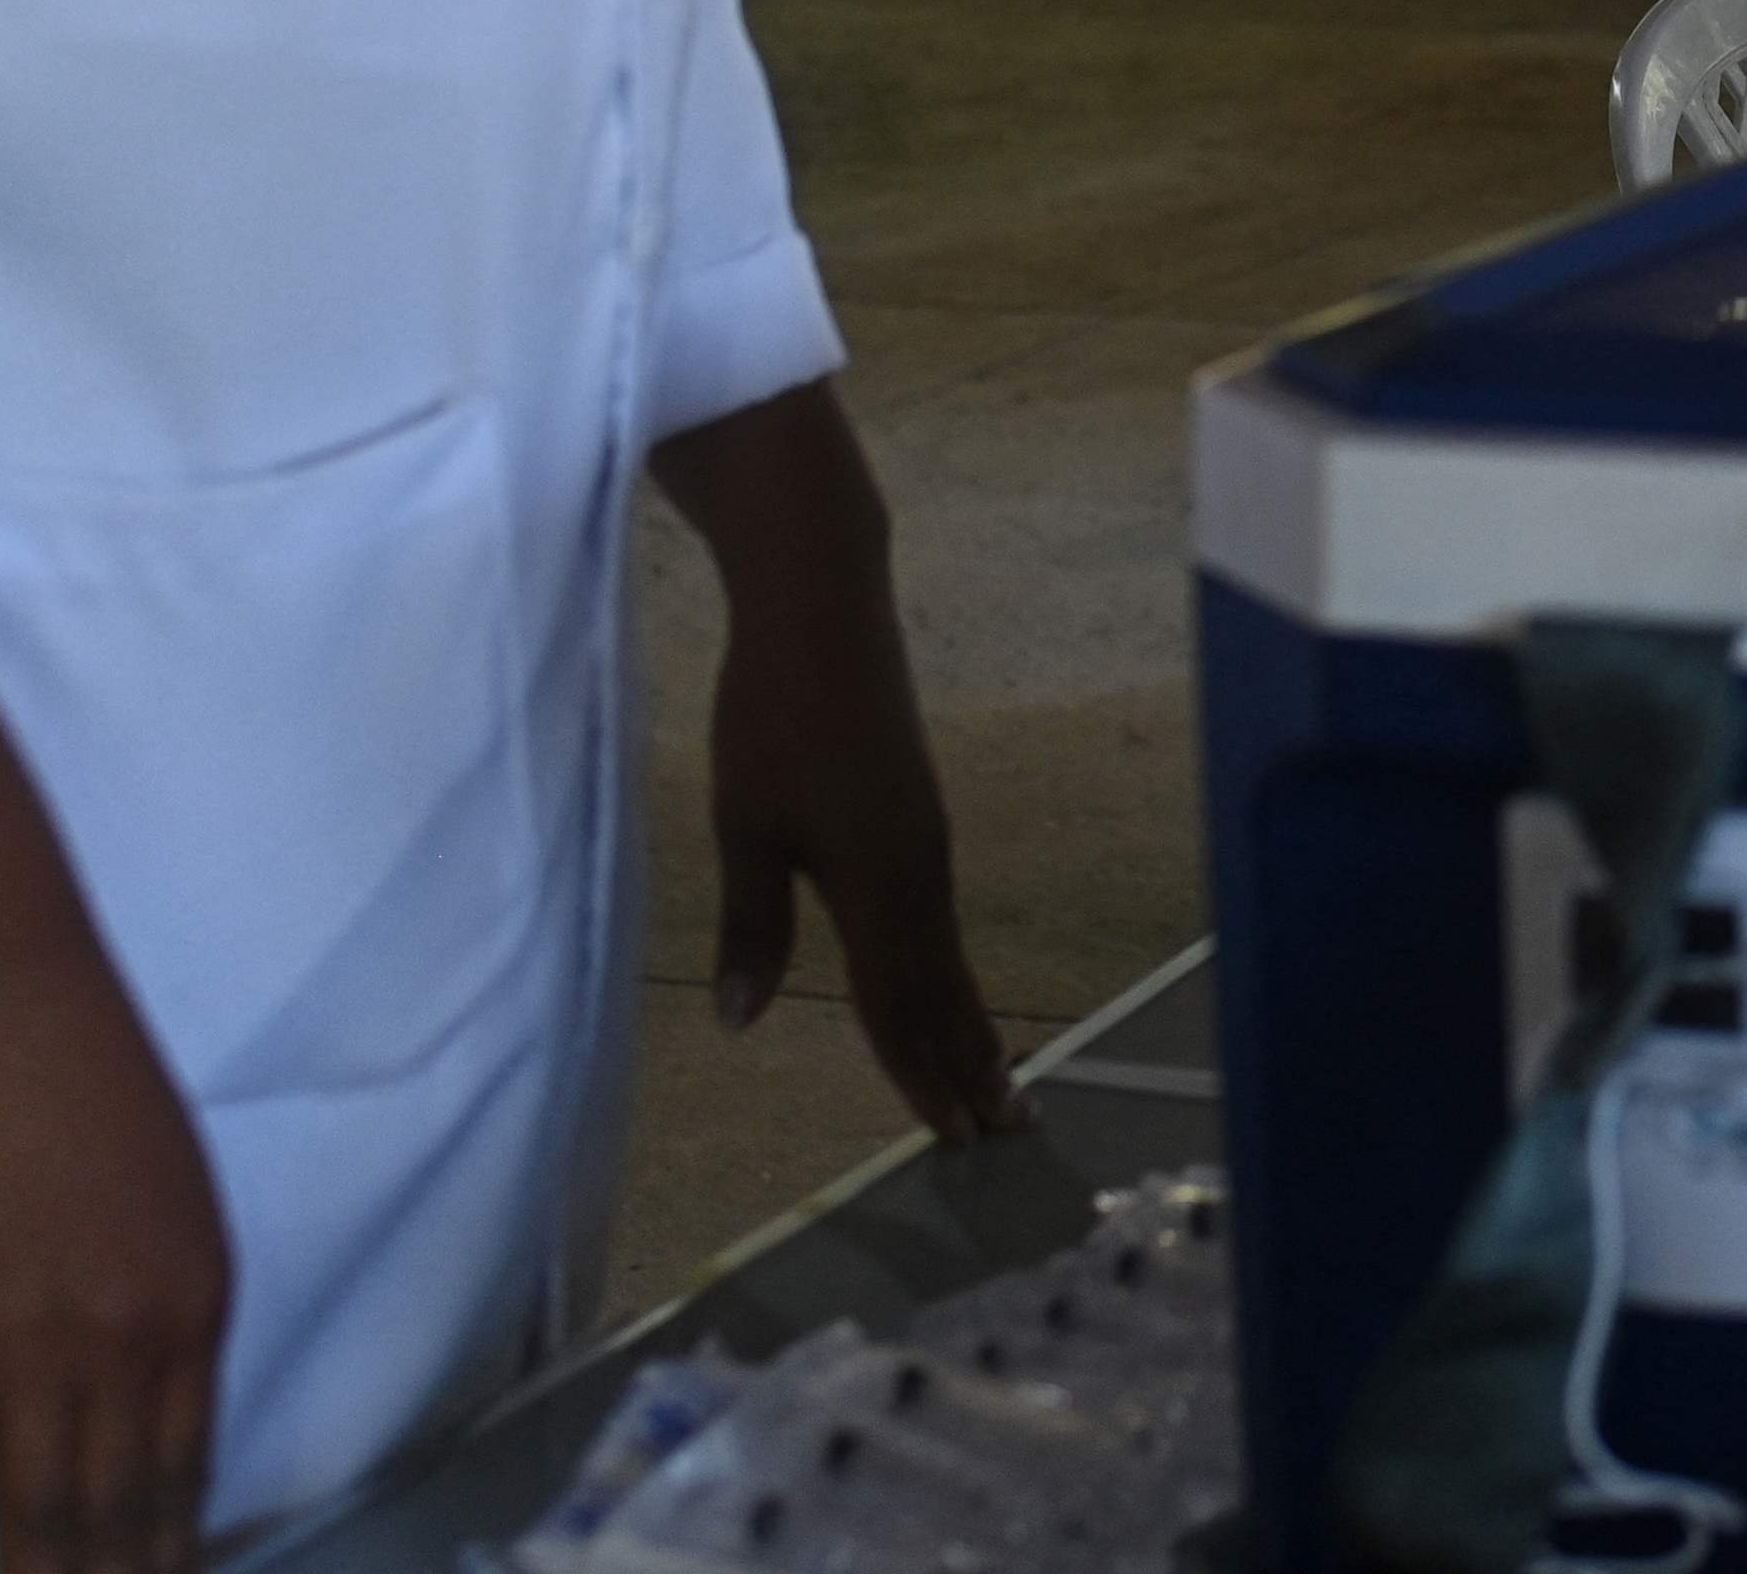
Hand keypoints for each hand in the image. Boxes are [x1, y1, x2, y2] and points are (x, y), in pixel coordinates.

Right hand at [0, 940, 232, 1573]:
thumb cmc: (89, 1076)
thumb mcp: (176, 1192)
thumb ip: (168, 1297)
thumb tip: (158, 1389)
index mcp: (197, 1304)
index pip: (191, 1467)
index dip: (176, 1548)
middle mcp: (129, 1346)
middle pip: (122, 1512)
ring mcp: (29, 1352)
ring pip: (41, 1517)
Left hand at [706, 591, 1013, 1135]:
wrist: (825, 609)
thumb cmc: (772, 715)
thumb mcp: (745, 823)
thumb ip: (752, 924)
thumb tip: (742, 1023)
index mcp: (877, 884)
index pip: (895, 1003)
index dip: (916, 1073)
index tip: (950, 1136)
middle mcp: (918, 871)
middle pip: (942, 988)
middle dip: (968, 1062)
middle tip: (1004, 1131)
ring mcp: (926, 840)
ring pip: (948, 953)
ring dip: (968, 1020)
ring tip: (996, 1074)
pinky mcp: (919, 814)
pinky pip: (941, 916)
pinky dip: (951, 968)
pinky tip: (946, 978)